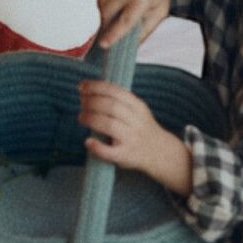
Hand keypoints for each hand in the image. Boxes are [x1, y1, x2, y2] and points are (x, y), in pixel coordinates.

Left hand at [78, 79, 192, 195]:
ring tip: (82, 117)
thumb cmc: (141, 128)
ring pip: (109, 125)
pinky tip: (88, 141)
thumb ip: (118, 101)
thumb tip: (88, 92)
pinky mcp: (126, 156)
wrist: (160, 152)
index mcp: (138, 107)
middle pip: (111, 106)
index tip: (82, 86)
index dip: (96, 87)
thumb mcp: (137, 110)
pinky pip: (110, 152)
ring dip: (91, 119)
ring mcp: (131, 139)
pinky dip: (97, 147)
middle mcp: (136, 121)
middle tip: (81, 103)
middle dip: (92, 102)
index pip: (115, 92)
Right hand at [97, 0, 171, 45]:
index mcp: (141, 0)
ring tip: (110, 16)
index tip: (103, 45)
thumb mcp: (160, 10)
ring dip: (102, 14)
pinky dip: (101, 2)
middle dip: (105, 26)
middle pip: (107, 15)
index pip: (124, 21)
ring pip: (99, 5)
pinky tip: (109, 3)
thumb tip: (133, 46)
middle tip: (107, 31)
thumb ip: (147, 29)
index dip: (113, 34)